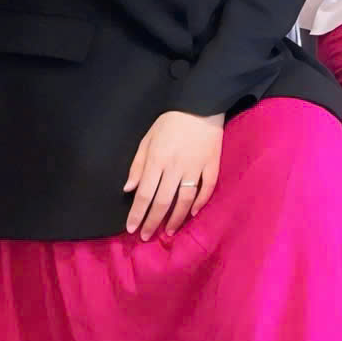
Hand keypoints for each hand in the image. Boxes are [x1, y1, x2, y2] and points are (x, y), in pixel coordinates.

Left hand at [123, 109, 222, 240]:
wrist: (201, 104)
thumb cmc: (170, 123)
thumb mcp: (147, 140)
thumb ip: (138, 165)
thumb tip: (129, 189)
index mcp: (157, 160)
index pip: (144, 194)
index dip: (137, 214)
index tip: (131, 229)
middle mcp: (175, 167)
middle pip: (163, 201)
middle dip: (153, 222)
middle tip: (146, 237)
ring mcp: (196, 166)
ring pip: (185, 199)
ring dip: (176, 218)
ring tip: (169, 231)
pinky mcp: (212, 163)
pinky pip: (207, 187)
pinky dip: (200, 202)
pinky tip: (192, 213)